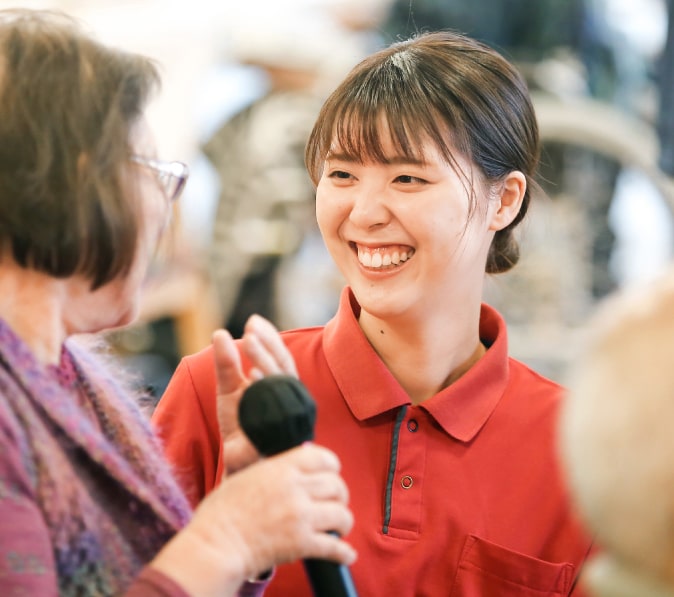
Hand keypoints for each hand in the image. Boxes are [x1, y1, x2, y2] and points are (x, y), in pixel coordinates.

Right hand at [151, 444, 355, 596]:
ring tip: (339, 528)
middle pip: (336, 486)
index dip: (332, 467)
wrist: (214, 546)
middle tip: (336, 504)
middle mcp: (295, 488)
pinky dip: (344, 553)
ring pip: (341, 514)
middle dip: (340, 496)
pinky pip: (335, 546)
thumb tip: (293, 469)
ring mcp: (300, 516)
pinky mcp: (302, 543)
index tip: (331, 476)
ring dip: (343, 523)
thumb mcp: (247, 476)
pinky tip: (346, 555)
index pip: (323, 457)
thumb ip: (273, 470)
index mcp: (281, 468)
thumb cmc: (221, 513)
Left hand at [213, 315, 298, 473]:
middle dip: (269, 346)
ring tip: (248, 341)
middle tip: (251, 328)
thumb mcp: (229, 392)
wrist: (240, 469)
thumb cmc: (240, 428)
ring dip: (266, 361)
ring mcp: (288, 420)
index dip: (270, 339)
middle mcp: (291, 402)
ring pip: (282, 384)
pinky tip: (252, 377)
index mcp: (282, 389)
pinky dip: (266, 392)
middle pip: (284, 368)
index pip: (282, 359)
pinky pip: (276, 411)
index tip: (253, 321)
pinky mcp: (278, 438)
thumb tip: (219, 333)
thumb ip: (227, 365)